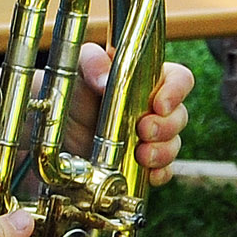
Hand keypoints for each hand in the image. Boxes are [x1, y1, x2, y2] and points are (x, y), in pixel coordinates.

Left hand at [61, 45, 194, 184]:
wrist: (57, 122)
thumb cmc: (74, 86)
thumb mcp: (79, 66)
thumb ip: (93, 62)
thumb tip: (105, 80)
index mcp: (149, 77)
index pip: (180, 80)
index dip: (176, 92)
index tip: (159, 105)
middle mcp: (154, 107)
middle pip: (179, 116)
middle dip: (166, 126)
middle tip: (143, 130)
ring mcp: (150, 136)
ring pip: (174, 144)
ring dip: (163, 152)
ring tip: (142, 155)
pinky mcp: (141, 161)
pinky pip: (162, 170)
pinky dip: (159, 173)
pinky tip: (149, 174)